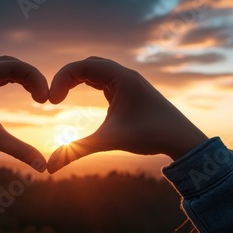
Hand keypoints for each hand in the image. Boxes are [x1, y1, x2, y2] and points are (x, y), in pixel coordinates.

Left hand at [0, 56, 48, 171]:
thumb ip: (19, 150)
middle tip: (43, 96)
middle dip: (30, 75)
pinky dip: (14, 82)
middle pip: (9, 62)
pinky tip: (24, 94)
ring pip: (3, 69)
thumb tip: (43, 167)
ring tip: (37, 95)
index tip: (45, 99)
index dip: (34, 78)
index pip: (13, 65)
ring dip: (22, 78)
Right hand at [47, 57, 207, 172]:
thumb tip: (50, 168)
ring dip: (79, 79)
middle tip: (55, 97)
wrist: (182, 140)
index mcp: (121, 77)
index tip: (52, 101)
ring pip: (98, 71)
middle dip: (68, 77)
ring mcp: (130, 82)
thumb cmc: (149, 136)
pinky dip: (90, 85)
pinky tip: (83, 98)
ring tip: (63, 96)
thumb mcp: (109, 141)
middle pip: (88, 64)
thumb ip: (77, 151)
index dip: (62, 79)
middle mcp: (126, 75)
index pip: (82, 66)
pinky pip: (106, 81)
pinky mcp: (132, 92)